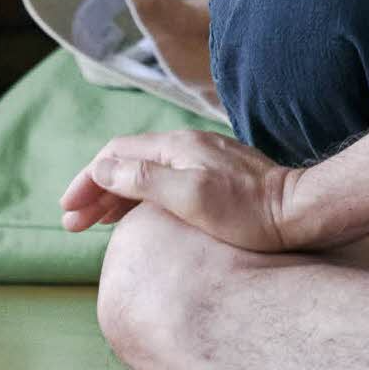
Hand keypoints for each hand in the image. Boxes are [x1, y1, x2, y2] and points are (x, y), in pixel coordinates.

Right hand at [61, 125, 292, 250]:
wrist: (300, 212)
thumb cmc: (247, 212)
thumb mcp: (189, 197)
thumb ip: (144, 180)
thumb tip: (103, 168)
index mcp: (177, 146)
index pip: (115, 154)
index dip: (86, 181)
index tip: (68, 211)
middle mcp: (189, 145)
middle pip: (128, 161)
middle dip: (95, 189)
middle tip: (72, 224)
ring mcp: (204, 159)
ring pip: (146, 171)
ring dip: (115, 194)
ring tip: (95, 223)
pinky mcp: (216, 175)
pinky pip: (164, 179)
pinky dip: (140, 196)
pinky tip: (137, 217)